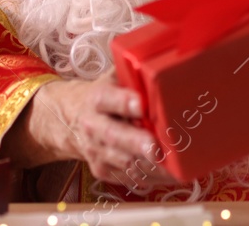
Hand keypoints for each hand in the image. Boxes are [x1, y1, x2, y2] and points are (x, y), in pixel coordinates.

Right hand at [16, 75, 179, 188]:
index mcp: (97, 99)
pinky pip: (130, 178)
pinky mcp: (103, 171)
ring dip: (151, 166)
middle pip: (114, 136)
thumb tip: (163, 69)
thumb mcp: (113, 79)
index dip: (124, 101)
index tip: (141, 105)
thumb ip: (133, 76)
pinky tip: (171, 174)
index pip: (107, 99)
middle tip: (155, 149)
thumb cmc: (105, 97)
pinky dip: (152, 177)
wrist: (73, 121)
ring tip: (176, 166)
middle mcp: (93, 126)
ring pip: (124, 162)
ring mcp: (97, 151)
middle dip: (136, 143)